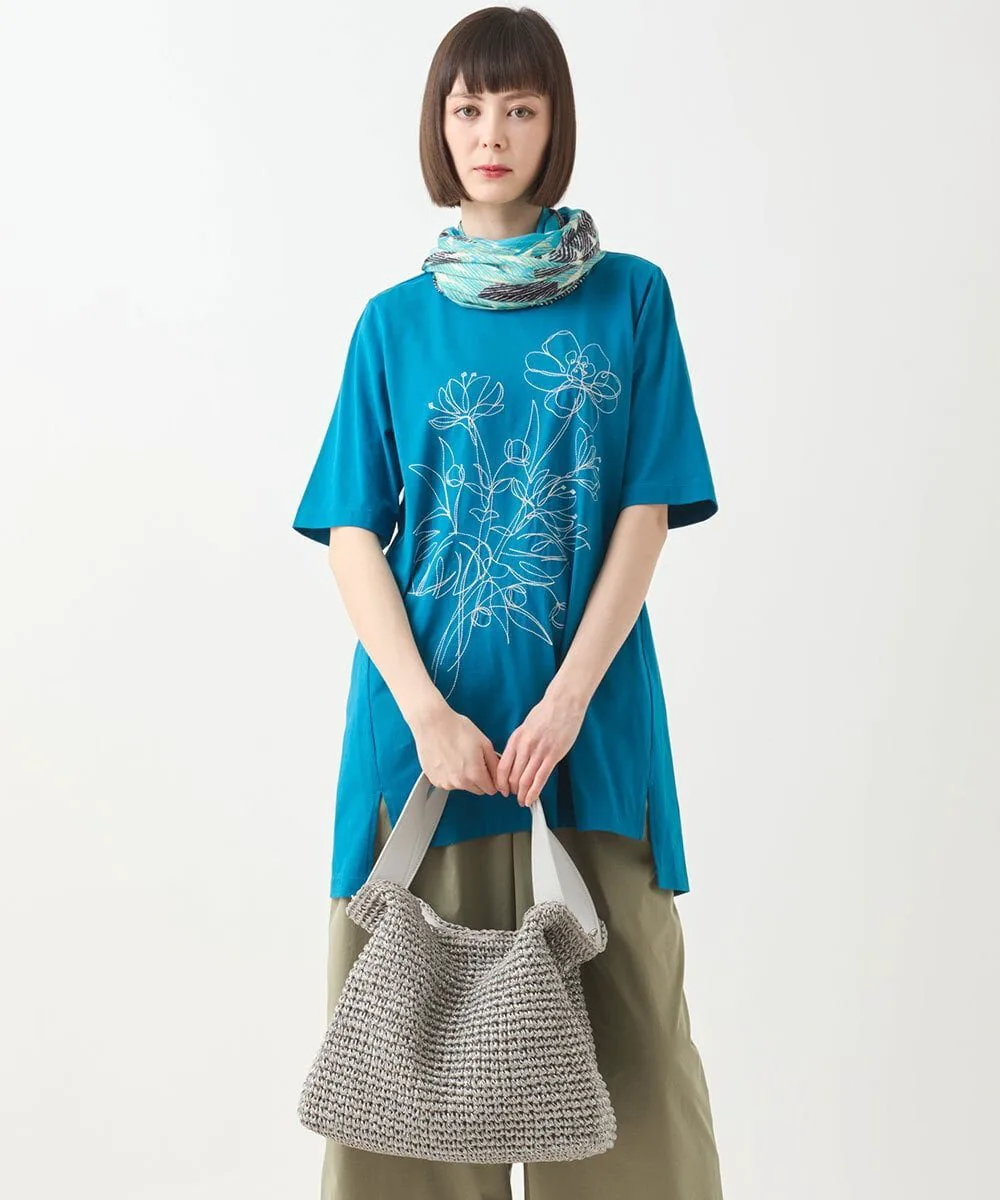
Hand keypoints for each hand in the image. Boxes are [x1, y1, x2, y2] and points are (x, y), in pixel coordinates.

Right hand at [409, 698, 499, 794]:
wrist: (433, 723)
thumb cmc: (456, 729)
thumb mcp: (484, 743)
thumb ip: (495, 764)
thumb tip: (500, 777)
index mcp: (475, 774)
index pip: (491, 790)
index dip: (492, 780)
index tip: (488, 771)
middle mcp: (460, 782)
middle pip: (477, 790)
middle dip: (478, 779)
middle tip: (473, 760)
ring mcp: (445, 782)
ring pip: (461, 786)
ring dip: (463, 777)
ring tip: (458, 757)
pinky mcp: (434, 780)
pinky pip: (448, 783)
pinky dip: (449, 775)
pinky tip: (448, 760)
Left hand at [496, 688, 586, 806]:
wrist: (563, 703)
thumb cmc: (546, 713)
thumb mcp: (525, 727)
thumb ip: (519, 744)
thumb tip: (513, 761)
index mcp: (516, 739)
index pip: (502, 767)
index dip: (500, 782)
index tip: (502, 790)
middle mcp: (524, 746)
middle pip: (513, 776)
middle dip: (512, 790)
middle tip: (515, 796)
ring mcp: (539, 751)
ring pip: (525, 780)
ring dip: (523, 794)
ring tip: (523, 801)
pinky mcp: (553, 755)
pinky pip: (541, 778)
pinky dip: (534, 792)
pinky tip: (531, 799)